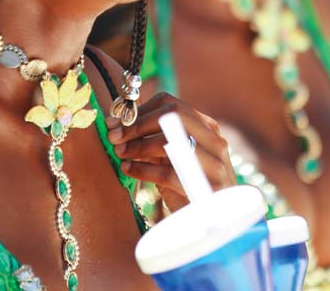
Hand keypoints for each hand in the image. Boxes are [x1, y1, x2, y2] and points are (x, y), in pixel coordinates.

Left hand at [107, 91, 235, 211]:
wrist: (211, 224)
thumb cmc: (186, 188)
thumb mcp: (170, 159)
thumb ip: (150, 139)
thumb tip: (114, 123)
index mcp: (207, 128)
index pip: (170, 104)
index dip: (140, 111)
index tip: (117, 123)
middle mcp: (215, 141)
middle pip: (171, 116)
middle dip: (137, 125)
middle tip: (114, 136)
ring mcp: (216, 164)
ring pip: (169, 143)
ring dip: (138, 146)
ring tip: (120, 153)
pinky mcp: (209, 189)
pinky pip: (168, 173)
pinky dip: (143, 169)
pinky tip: (128, 170)